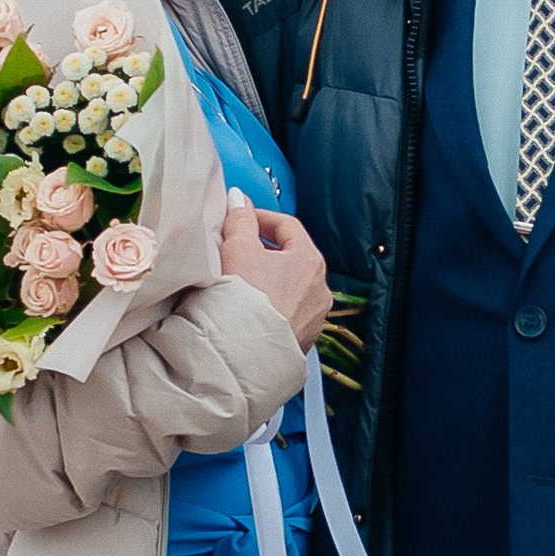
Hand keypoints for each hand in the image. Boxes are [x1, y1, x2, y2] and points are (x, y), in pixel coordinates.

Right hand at [220, 202, 332, 349]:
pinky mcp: (301, 338)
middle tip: (235, 248)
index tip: (240, 217)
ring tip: (238, 280)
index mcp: (310, 260)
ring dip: (266, 278)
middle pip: (290, 256)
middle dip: (262, 249)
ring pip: (288, 286)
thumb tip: (239, 200)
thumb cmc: (245, 302)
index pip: (287, 226)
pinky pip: (285, 311)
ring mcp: (313, 316)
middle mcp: (319, 288)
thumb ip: (240, 220)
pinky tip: (247, 308)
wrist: (244, 355)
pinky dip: (269, 304)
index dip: (260, 217)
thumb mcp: (238, 249)